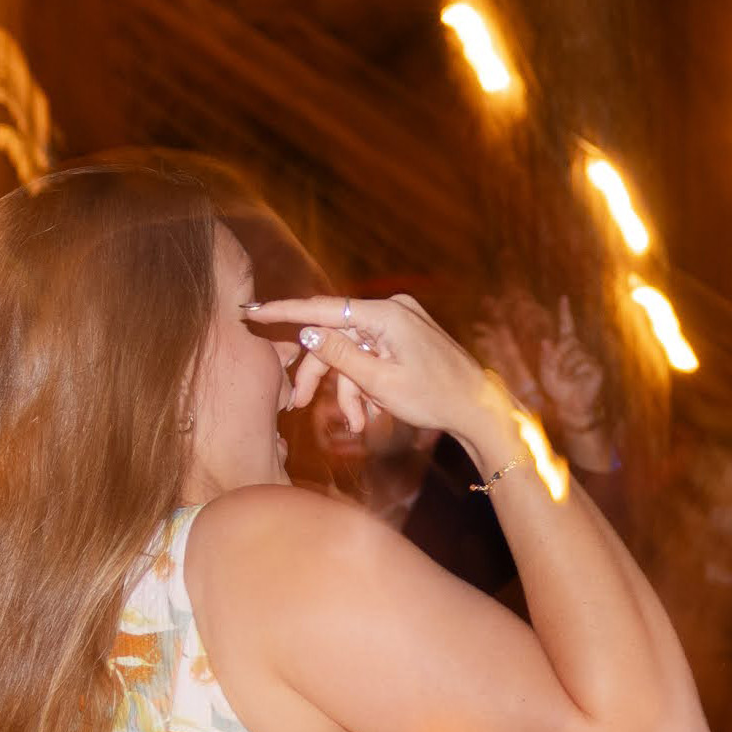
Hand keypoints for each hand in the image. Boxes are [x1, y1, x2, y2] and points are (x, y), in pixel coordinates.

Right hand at [245, 293, 512, 462]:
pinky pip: (371, 355)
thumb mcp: (380, 382)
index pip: (322, 308)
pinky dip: (365, 383)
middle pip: (335, 336)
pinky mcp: (404, 338)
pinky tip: (368, 414)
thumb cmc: (435, 397)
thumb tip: (305, 331)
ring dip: (347, 387)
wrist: (480, 409)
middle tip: (295, 403)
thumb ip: (339, 356)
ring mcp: (399, 323)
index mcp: (386, 314)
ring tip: (355, 422)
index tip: (251, 312)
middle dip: (319, 373)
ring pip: (352, 351)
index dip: (283, 312)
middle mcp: (391, 310)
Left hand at [510, 299, 618, 473]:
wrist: (572, 407)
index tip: (563, 298)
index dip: (565, 313)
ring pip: (573, 355)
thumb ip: (546, 358)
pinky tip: (577, 382)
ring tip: (568, 381)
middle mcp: (580, 351)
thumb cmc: (559, 391)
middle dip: (557, 359)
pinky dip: (575, 373)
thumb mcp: (546, 374)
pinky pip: (582, 364)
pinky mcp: (596, 369)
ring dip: (565, 368)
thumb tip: (546, 340)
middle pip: (565, 344)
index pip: (567, 328)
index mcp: (567, 349)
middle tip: (559, 376)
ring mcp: (589, 359)